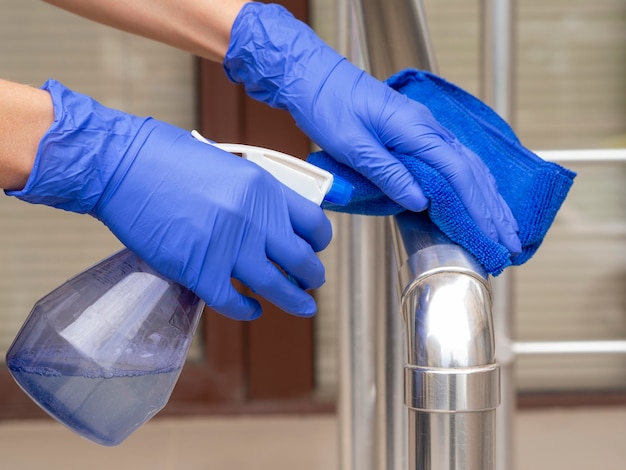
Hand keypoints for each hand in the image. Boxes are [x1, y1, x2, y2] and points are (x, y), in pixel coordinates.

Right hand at [8, 80, 331, 319]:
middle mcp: (254, 219)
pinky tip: (252, 309)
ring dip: (295, 300)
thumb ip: (255, 195)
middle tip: (312, 282)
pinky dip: (247, 310)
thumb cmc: (167, 158)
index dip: (320, 241)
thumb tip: (272, 221)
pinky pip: (234, 302)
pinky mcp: (199, 271)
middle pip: (302, 260)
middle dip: (312, 276)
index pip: (313, 222)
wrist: (120, 166)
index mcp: (263, 187)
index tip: (316, 248)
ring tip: (304, 306)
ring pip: (276, 286)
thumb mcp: (228, 165)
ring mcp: (228, 247)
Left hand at [224, 2, 520, 254]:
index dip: (479, 207)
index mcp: (416, 130)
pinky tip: (479, 196)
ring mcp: (425, 128)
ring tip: (504, 227)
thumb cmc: (328, 107)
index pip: (459, 173)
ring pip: (467, 166)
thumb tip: (420, 202)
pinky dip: (471, 183)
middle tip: (511, 242)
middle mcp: (428, 128)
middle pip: (472, 171)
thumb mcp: (352, 145)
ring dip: (487, 198)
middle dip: (493, 209)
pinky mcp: (416, 132)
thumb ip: (388, 172)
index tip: (495, 235)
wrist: (315, 77)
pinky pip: (453, 160)